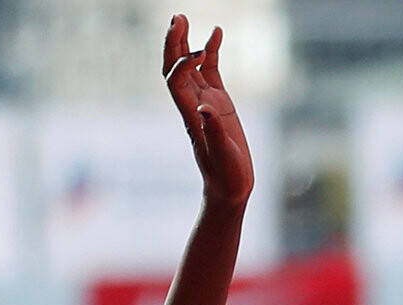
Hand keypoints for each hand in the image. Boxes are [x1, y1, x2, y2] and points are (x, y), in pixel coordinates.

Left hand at [164, 16, 252, 207]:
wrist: (230, 188)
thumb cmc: (226, 176)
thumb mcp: (222, 156)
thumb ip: (215, 132)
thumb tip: (204, 108)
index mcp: (191, 117)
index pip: (176, 82)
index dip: (181, 64)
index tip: (198, 53)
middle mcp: (193, 106)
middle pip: (174, 69)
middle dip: (172, 44)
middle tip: (175, 18)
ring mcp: (205, 102)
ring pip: (190, 67)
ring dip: (185, 42)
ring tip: (182, 17)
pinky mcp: (219, 102)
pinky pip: (211, 71)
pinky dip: (211, 52)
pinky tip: (217, 33)